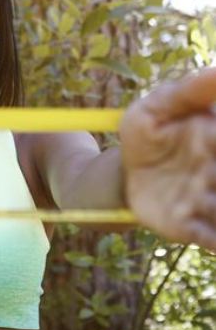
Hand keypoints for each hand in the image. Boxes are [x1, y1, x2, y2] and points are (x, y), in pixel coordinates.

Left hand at [120, 68, 215, 250]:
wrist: (122, 170)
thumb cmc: (148, 133)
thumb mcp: (156, 107)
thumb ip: (187, 92)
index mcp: (215, 139)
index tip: (214, 138)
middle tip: (212, 174)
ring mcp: (204, 202)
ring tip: (211, 201)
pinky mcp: (186, 225)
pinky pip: (208, 238)